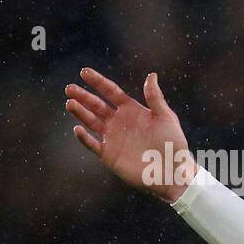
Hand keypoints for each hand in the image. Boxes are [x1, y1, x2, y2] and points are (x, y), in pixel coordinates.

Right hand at [66, 69, 195, 202]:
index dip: (98, 82)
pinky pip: (92, 144)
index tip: (84, 72)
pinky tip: (78, 128)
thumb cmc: (173, 143)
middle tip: (70, 88)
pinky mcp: (109, 155)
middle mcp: (120, 122)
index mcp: (132, 110)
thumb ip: (155, 97)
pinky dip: (84, 137)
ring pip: (91, 122)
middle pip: (96, 105)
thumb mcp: (166, 117)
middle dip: (83, 96)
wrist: (173, 172)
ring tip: (70, 102)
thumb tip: (151, 75)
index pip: (111, 92)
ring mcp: (113, 138)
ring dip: (80, 112)